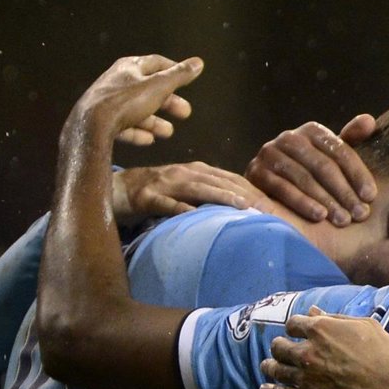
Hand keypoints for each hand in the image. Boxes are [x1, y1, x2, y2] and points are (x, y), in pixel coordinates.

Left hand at [65, 54, 201, 144]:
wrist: (91, 124)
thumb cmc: (126, 101)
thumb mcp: (158, 87)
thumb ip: (179, 76)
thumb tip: (198, 62)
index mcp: (130, 67)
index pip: (156, 62)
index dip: (174, 69)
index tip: (188, 78)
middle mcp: (118, 80)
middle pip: (149, 89)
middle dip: (169, 101)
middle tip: (185, 112)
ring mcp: (108, 100)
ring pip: (137, 109)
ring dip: (155, 121)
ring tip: (168, 132)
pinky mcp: (102, 119)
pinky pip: (124, 124)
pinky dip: (138, 131)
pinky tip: (148, 140)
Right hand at [111, 162, 274, 225]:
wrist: (113, 190)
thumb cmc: (155, 193)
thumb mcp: (185, 192)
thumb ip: (208, 197)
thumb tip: (241, 213)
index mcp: (196, 171)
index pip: (231, 179)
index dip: (254, 190)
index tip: (275, 206)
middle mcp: (184, 173)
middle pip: (220, 181)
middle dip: (246, 194)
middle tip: (269, 210)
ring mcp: (164, 183)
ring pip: (198, 188)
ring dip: (222, 197)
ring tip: (243, 208)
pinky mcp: (146, 197)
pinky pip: (166, 204)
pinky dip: (181, 209)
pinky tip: (196, 217)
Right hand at [245, 115, 378, 224]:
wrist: (267, 183)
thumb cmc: (310, 171)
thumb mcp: (331, 156)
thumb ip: (351, 140)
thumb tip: (369, 120)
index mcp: (313, 130)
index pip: (341, 151)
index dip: (358, 174)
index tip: (371, 196)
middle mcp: (290, 137)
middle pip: (323, 166)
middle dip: (345, 192)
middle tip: (360, 214)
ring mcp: (270, 153)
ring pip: (304, 178)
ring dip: (326, 201)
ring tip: (343, 220)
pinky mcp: (256, 172)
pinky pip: (282, 189)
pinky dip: (302, 203)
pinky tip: (319, 216)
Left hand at [259, 306, 388, 388]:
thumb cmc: (382, 352)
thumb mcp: (363, 325)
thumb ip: (334, 318)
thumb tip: (312, 311)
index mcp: (320, 329)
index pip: (293, 324)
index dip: (294, 327)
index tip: (296, 331)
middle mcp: (307, 351)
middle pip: (279, 346)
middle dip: (279, 346)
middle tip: (281, 349)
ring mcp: (305, 375)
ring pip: (276, 369)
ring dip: (270, 366)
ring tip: (268, 366)